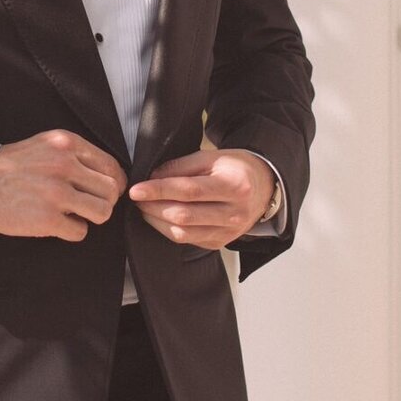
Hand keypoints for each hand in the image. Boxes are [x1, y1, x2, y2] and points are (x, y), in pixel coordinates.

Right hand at [0, 129, 127, 241]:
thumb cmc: (16, 166)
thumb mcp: (47, 145)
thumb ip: (76, 155)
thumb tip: (111, 177)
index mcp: (67, 144)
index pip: (111, 167)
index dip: (114, 183)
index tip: (108, 192)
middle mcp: (64, 165)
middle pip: (111, 191)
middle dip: (103, 201)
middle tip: (89, 205)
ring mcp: (56, 193)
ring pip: (102, 212)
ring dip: (91, 217)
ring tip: (75, 214)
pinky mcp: (47, 218)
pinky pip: (80, 231)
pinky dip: (72, 230)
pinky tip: (58, 222)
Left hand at [128, 148, 274, 248]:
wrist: (264, 187)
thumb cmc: (236, 169)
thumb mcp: (212, 157)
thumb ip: (182, 166)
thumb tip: (152, 177)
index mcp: (234, 186)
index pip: (189, 191)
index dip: (159, 191)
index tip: (136, 190)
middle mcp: (233, 214)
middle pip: (184, 215)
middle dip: (153, 207)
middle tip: (137, 197)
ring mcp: (228, 232)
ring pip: (183, 233)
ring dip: (157, 221)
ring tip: (145, 207)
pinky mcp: (220, 243)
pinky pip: (188, 240)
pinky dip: (168, 229)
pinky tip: (160, 217)